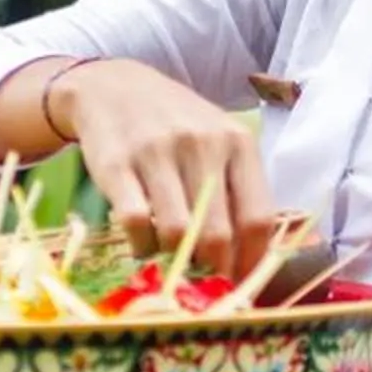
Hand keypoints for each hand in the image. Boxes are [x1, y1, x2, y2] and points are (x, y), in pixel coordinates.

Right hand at [52, 57, 279, 280]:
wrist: (112, 87)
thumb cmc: (176, 123)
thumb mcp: (218, 140)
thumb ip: (239, 189)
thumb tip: (259, 256)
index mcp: (237, 142)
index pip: (258, 218)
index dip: (251, 262)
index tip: (242, 283)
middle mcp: (201, 144)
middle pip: (218, 234)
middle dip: (213, 271)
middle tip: (204, 284)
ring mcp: (157, 152)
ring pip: (177, 233)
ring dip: (175, 261)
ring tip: (172, 263)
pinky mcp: (116, 163)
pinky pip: (134, 223)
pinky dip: (141, 246)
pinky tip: (143, 244)